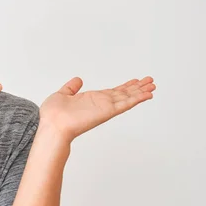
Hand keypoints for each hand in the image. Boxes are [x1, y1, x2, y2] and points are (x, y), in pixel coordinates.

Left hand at [39, 76, 156, 143]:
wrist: (52, 125)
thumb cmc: (53, 115)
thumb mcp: (62, 94)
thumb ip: (71, 88)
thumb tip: (78, 80)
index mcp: (91, 99)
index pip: (112, 92)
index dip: (125, 86)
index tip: (135, 81)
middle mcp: (100, 104)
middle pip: (124, 94)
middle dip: (137, 88)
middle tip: (151, 81)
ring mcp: (104, 108)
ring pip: (127, 98)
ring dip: (141, 92)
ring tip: (153, 85)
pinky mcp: (106, 112)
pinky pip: (124, 104)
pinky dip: (136, 99)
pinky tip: (146, 94)